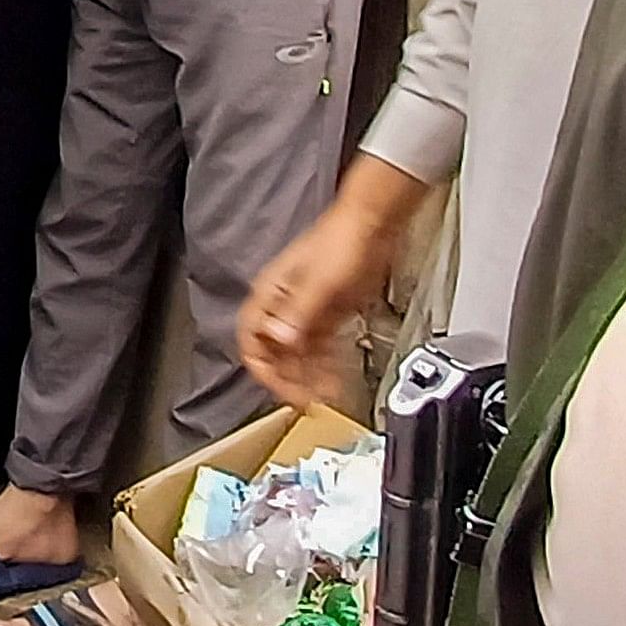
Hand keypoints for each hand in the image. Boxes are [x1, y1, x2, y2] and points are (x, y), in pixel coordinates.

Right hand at [241, 162, 425, 409]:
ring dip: (307, 377)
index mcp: (271, 295)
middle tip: (307, 401)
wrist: (373, 224)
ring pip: (297, 354)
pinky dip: (324, 365)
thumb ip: (300, 313)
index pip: (252, 341)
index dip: (264, 370)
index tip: (285, 391)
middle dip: (288, 379)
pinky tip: (334, 378)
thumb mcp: (320, 282)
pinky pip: (319, 347)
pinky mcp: (328, 312)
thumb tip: (282, 340)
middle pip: (274, 353)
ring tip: (324, 396)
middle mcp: (283, 306)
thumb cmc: (342, 241)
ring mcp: (306, 310)